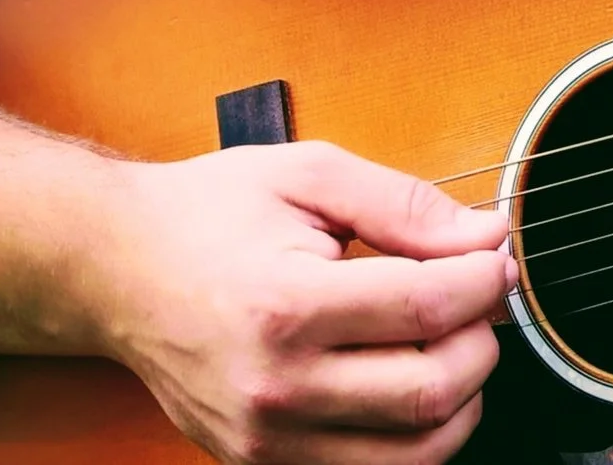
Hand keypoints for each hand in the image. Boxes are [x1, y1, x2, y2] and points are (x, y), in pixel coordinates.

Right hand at [92, 140, 514, 464]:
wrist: (115, 268)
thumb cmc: (207, 213)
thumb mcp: (309, 175)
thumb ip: (405, 205)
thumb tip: (486, 237)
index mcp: (285, 305)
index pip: (427, 309)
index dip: (484, 282)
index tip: (497, 259)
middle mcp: (274, 387)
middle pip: (431, 391)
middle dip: (483, 342)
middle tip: (479, 300)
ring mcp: (265, 439)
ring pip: (413, 453)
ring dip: (460, 399)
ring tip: (451, 344)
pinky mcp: (260, 464)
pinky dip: (413, 437)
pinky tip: (410, 383)